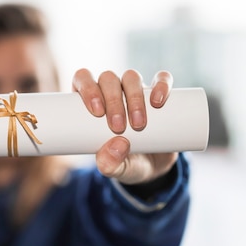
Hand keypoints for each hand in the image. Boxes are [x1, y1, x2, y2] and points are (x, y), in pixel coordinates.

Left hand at [73, 69, 177, 183]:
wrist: (154, 167)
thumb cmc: (125, 162)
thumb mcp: (115, 169)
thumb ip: (110, 164)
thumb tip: (118, 145)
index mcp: (91, 100)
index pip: (83, 79)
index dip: (87, 88)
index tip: (97, 112)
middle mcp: (111, 90)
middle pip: (108, 79)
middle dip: (112, 100)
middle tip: (118, 126)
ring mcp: (135, 89)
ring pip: (131, 77)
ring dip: (134, 97)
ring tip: (138, 124)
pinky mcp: (159, 93)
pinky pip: (162, 78)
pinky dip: (161, 84)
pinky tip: (158, 100)